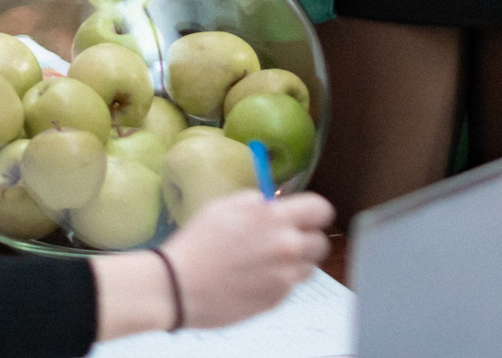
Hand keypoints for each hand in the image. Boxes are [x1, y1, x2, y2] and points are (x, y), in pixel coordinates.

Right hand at [91, 192, 333, 337]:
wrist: (180, 286)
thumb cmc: (197, 243)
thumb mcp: (225, 207)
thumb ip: (258, 203)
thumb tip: (277, 202)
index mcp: (274, 217)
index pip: (320, 209)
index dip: (313, 212)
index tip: (305, 215)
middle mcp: (287, 246)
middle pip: (320, 241)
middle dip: (306, 238)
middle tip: (285, 240)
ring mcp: (285, 276)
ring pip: (309, 266)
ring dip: (295, 262)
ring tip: (268, 261)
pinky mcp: (278, 299)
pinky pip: (291, 286)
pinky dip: (279, 281)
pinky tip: (255, 278)